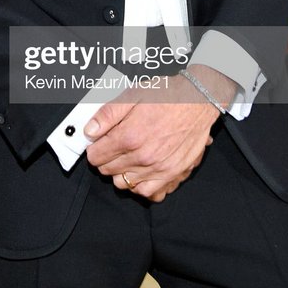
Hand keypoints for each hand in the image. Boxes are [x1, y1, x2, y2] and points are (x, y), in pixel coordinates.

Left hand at [84, 72, 226, 202]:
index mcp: (130, 136)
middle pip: (108, 171)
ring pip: (125, 185)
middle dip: (106, 159)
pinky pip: (150, 193)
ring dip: (121, 173)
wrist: (198, 100)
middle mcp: (143, 157)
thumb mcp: (133, 94)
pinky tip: (141, 173)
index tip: (98, 143)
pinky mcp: (173, 174)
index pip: (96, 156)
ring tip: (126, 159)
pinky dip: (142, 186)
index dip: (94, 148)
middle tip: (113, 147)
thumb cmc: (168, 96)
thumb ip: (108, 114)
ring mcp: (159, 168)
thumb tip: (89, 131)